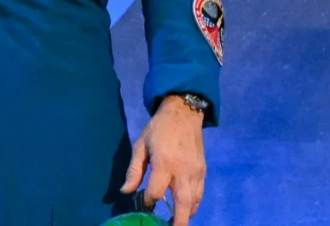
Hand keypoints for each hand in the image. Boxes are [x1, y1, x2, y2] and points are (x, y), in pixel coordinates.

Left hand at [122, 95, 207, 225]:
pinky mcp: (203, 171)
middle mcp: (183, 171)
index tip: (144, 201)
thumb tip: (126, 191)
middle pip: (183, 202)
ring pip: (195, 201)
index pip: (157, 191)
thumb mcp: (140, 145)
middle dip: (178, 220)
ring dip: (187, 214)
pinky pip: (200, 193)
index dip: (149, 199)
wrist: (183, 114)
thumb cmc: (158, 129)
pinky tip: (186, 209)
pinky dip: (194, 204)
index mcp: (164, 163)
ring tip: (177, 223)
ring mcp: (196, 172)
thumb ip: (134, 170)